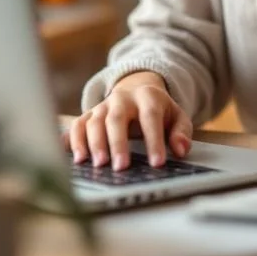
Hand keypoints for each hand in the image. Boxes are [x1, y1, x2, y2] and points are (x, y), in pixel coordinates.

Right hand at [67, 71, 192, 169]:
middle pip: (117, 117)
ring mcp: (102, 106)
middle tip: (121, 166)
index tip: (157, 163)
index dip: (154, 140)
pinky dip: (74, 141)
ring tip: (99, 165)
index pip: (151, 116)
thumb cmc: (158, 110)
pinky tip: (78, 160)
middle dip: (118, 142)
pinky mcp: (88, 115)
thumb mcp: (176, 116)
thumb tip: (181, 149)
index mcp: (148, 96)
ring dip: (95, 143)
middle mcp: (122, 98)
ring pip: (95, 121)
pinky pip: (77, 125)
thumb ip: (181, 132)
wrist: (136, 89)